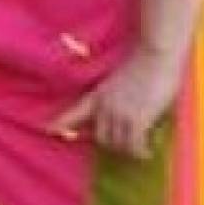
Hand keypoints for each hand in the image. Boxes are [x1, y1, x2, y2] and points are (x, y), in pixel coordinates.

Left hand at [51, 46, 184, 156]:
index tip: (48, 131)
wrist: (155, 50)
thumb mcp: (119, 79)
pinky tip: (146, 153)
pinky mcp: (136, 120)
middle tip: (126, 146)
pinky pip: (134, 146)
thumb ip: (117, 95)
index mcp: (96, 95)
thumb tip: (126, 111)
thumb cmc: (144, 59)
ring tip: (138, 151)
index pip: (72, 113)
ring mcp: (118, 114)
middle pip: (100, 138)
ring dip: (127, 150)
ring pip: (117, 145)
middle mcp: (103, 107)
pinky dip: (140, 152)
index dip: (59, 124)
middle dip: (113, 145)